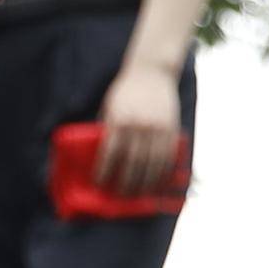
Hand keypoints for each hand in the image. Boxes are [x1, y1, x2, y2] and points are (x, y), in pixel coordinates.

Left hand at [94, 60, 186, 194]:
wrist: (152, 72)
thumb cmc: (124, 91)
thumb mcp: (110, 108)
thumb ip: (106, 129)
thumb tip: (96, 154)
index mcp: (120, 121)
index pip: (111, 153)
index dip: (105, 171)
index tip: (100, 183)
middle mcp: (140, 126)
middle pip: (133, 162)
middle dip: (127, 182)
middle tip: (120, 195)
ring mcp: (159, 128)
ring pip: (154, 162)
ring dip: (146, 182)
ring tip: (139, 194)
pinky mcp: (172, 127)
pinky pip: (169, 154)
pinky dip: (164, 170)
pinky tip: (158, 180)